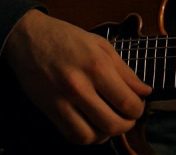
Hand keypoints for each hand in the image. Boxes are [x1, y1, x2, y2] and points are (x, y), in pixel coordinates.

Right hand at [1, 9, 151, 144]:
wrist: (29, 38)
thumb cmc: (68, 38)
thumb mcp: (102, 45)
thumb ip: (125, 71)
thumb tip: (145, 91)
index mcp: (98, 66)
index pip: (127, 102)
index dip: (138, 110)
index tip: (138, 106)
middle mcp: (80, 86)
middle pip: (113, 124)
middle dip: (126, 125)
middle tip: (127, 117)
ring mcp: (63, 101)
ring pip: (92, 136)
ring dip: (107, 134)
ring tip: (110, 122)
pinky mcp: (50, 110)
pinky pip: (72, 136)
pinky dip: (87, 137)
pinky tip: (93, 126)